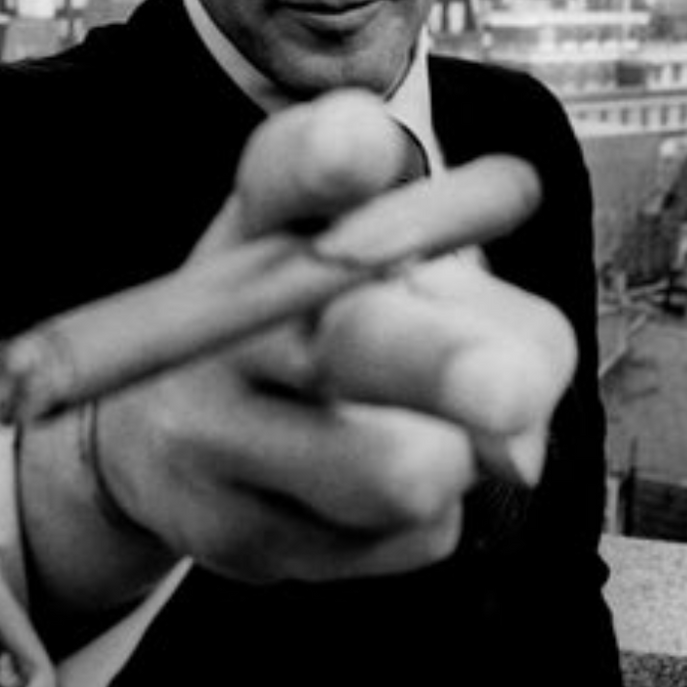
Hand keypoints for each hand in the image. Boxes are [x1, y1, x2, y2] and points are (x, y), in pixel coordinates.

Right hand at [18, 90, 576, 613]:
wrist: (169, 437)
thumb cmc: (332, 326)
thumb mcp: (411, 280)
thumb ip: (501, 319)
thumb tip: (517, 431)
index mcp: (271, 211)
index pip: (291, 169)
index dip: (332, 156)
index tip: (365, 147)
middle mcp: (227, 310)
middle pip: (353, 342)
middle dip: (440, 365)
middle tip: (510, 391)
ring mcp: (215, 427)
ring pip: (398, 472)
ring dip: (461, 459)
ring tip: (427, 434)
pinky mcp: (237, 534)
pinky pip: (403, 540)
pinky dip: (427, 519)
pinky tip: (367, 488)